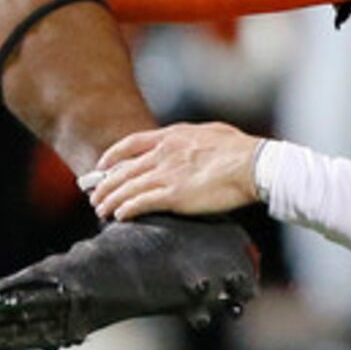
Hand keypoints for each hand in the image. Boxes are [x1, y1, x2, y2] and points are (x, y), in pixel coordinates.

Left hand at [83, 122, 268, 222]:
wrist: (255, 165)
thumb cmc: (242, 150)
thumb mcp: (213, 133)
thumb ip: (195, 138)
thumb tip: (196, 142)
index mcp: (173, 137)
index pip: (131, 144)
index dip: (112, 156)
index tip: (102, 166)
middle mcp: (163, 155)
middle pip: (123, 170)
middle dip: (105, 185)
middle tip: (95, 197)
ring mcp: (167, 175)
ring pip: (126, 188)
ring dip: (110, 201)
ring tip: (101, 210)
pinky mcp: (174, 196)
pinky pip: (140, 204)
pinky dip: (126, 210)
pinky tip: (119, 217)